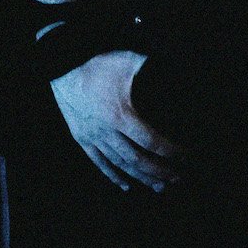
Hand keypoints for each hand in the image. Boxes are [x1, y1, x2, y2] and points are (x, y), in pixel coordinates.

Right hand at [52, 50, 181, 191]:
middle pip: (137, 159)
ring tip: (159, 186)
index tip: (185, 156)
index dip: (170, 151)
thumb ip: (151, 68)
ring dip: (140, 177)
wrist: (62, 67)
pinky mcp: (82, 139)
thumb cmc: (96, 64)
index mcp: (120, 115)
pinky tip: (125, 185)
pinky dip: (113, 176)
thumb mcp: (127, 61)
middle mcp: (106, 132)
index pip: (151, 141)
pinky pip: (99, 163)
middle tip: (177, 177)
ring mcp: (93, 137)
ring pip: (119, 164)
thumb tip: (174, 70)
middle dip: (159, 170)